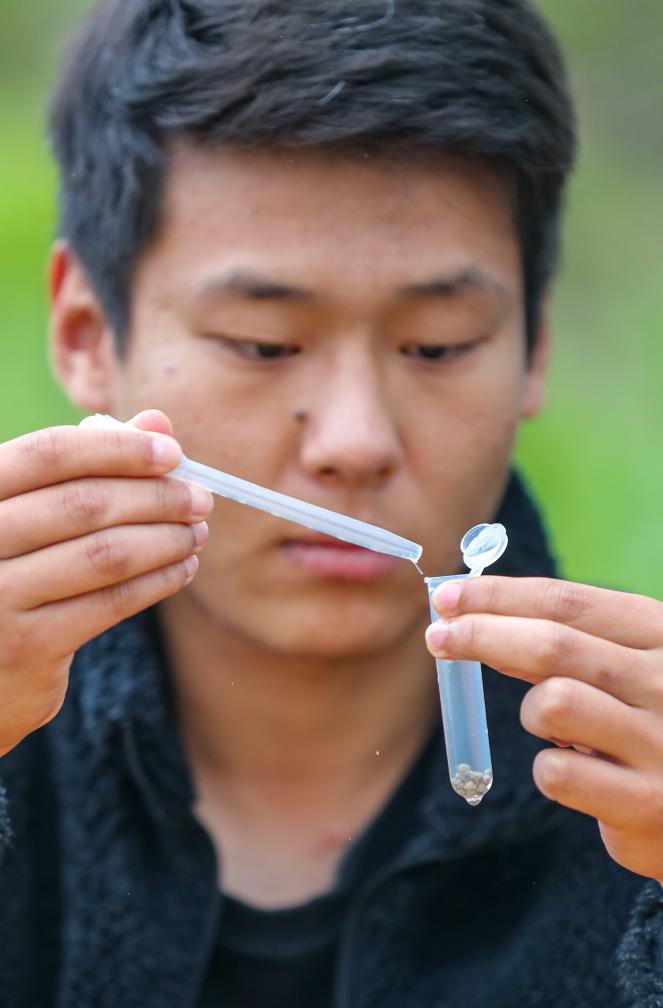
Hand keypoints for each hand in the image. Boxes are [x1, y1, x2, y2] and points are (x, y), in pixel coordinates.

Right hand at [0, 409, 212, 756]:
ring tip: (195, 533)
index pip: (50, 453)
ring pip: (105, 555)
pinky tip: (182, 568)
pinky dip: (157, 581)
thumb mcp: (36, 509)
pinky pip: (111, 602)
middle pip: (84, 504)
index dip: (118, 448)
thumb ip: (91, 463)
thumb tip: (157, 422)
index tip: (172, 452)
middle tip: (200, 499)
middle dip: (155, 498)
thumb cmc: (14, 569)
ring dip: (165, 540)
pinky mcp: (26, 647)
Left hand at [425, 576, 662, 880]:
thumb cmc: (657, 722)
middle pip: (552, 645)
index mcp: (662, 634)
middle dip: (482, 633)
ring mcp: (660, 744)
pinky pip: (556, 774)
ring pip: (552, 704)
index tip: (449, 594)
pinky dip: (549, 770)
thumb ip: (569, 642)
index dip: (499, 595)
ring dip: (532, 712)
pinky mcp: (646, 805)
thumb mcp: (630, 666)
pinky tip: (572, 771)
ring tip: (551, 726)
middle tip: (437, 637)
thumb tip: (478, 619)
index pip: (567, 601)